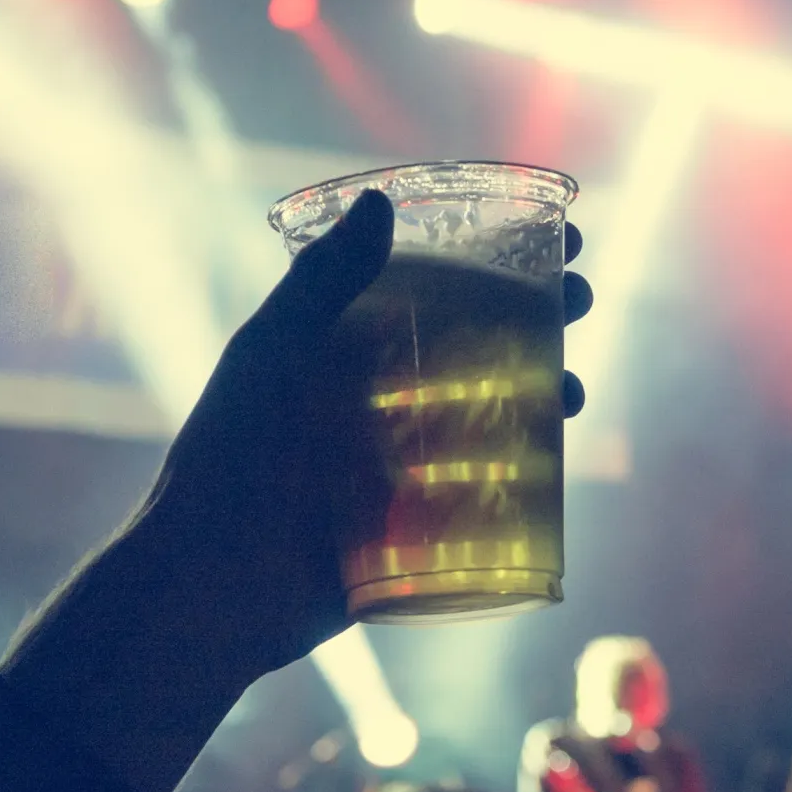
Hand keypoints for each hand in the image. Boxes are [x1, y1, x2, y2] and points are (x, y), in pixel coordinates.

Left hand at [5, 191, 589, 791]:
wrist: (210, 588)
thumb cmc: (224, 463)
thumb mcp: (269, 358)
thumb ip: (321, 286)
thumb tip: (381, 202)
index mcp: (341, 349)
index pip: (433, 286)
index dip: (494, 258)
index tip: (552, 232)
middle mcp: (376, 401)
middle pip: (476, 347)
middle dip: (537, 321)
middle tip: (582, 301)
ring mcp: (400, 466)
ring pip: (490, 419)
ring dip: (542, 398)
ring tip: (570, 392)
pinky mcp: (416, 530)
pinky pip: (482, 498)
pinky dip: (525, 479)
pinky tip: (554, 465)